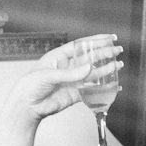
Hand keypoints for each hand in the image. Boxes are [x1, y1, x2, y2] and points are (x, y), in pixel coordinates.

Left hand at [7, 34, 123, 124]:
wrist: (26, 107)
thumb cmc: (29, 86)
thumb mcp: (47, 75)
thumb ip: (69, 73)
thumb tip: (88, 68)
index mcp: (58, 58)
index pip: (80, 46)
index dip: (95, 41)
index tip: (109, 37)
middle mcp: (67, 68)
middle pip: (89, 58)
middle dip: (104, 53)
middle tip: (117, 50)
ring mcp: (72, 80)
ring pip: (93, 73)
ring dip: (106, 69)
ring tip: (119, 65)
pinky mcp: (75, 93)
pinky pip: (92, 89)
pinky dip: (103, 87)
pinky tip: (114, 85)